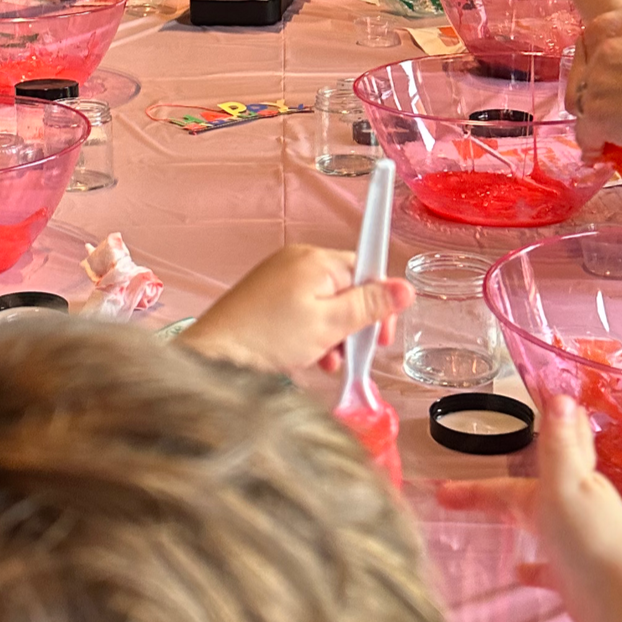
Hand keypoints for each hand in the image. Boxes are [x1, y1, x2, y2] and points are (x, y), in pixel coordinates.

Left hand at [178, 245, 413, 375]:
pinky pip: (302, 311)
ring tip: (328, 362)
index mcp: (316, 259)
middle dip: (355, 324)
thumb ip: (370, 305)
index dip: (379, 303)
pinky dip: (312, 334)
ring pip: (325, 304)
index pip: (365, 269)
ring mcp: (279, 279)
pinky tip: (310, 358)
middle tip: (357, 354)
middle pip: (346, 288)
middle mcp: (297, 261)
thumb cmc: (270, 338)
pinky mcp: (265, 298)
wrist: (215, 355)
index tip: (382, 335)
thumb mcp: (331, 324)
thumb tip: (406, 288)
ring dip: (334, 335)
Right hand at [435, 394, 621, 621]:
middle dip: (496, 487)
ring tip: (496, 520)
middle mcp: (575, 506)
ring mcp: (575, 542)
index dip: (512, 444)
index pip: (536, 455)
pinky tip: (519, 571)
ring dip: (520, 518)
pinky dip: (533, 566)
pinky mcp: (573, 576)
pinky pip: (547, 566)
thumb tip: (561, 395)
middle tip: (451, 492)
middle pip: (530, 490)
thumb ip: (559, 445)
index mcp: (572, 481)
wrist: (620, 601)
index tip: (475, 445)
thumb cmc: (590, 538)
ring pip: (541, 522)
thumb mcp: (567, 485)